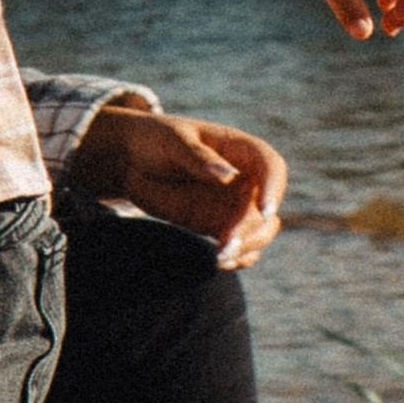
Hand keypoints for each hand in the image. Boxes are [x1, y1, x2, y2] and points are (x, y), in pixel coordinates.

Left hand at [64, 102, 287, 268]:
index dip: (274, 187)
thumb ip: (198, 158)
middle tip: (227, 244)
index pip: (270, 166)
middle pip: (266, 206)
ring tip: (219, 258)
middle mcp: (242, 178)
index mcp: (238, 150)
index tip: (264, 210)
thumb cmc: (153, 140)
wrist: (130, 161)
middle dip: (253, 228)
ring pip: (260, 230)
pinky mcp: (219, 225)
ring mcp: (232, 204)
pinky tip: (218, 262)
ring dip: (247, 246)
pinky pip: (241, 246)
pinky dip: (237, 257)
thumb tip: (228, 175)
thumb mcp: (172, 142)